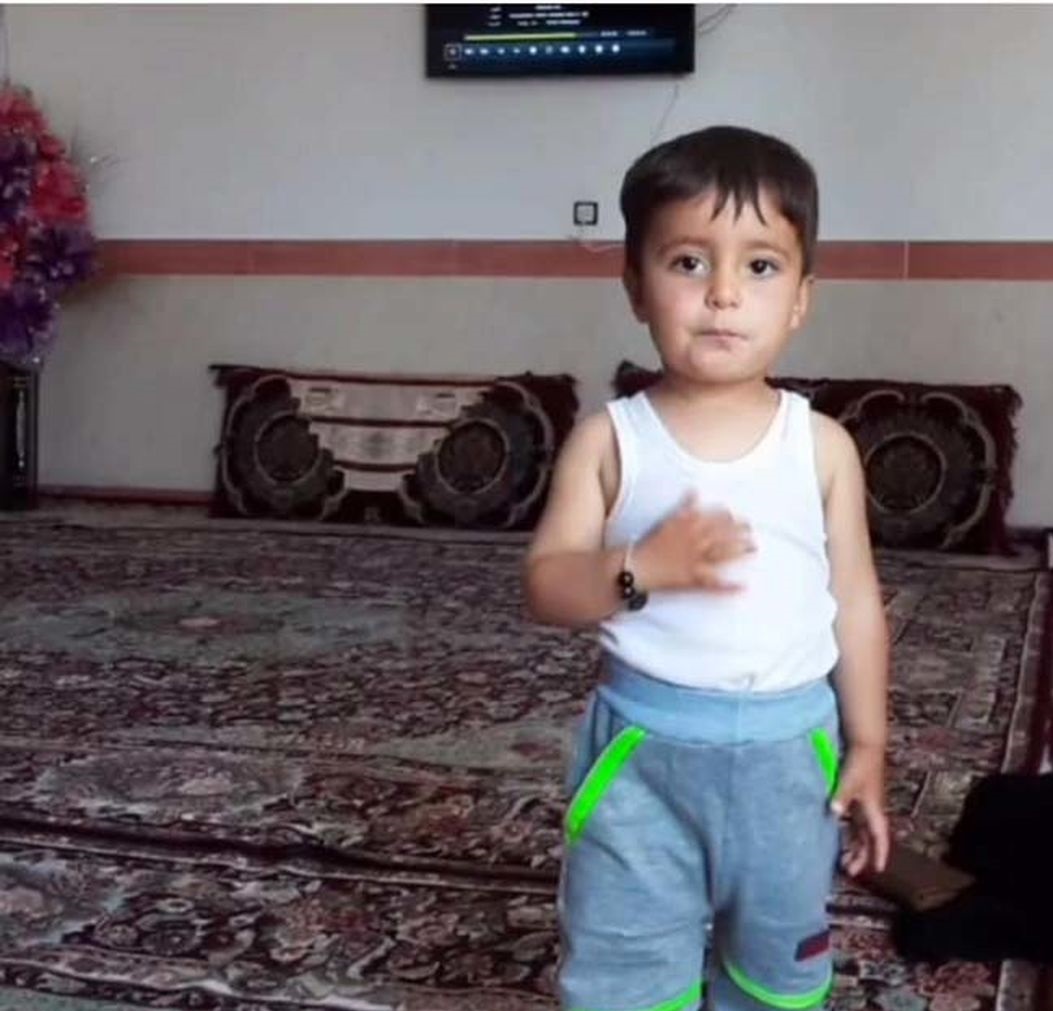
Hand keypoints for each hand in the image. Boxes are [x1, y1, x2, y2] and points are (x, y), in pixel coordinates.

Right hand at [633, 495, 754, 592]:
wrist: (636, 566)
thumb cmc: (650, 544)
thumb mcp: (668, 520)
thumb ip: (685, 506)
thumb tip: (695, 490)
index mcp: (688, 527)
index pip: (714, 518)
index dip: (728, 517)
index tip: (738, 516)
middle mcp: (695, 542)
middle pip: (722, 535)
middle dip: (739, 532)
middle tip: (752, 531)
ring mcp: (696, 562)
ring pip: (722, 555)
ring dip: (739, 552)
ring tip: (754, 549)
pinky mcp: (694, 580)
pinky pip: (714, 585)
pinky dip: (729, 588)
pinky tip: (744, 588)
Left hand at [831, 743, 888, 875]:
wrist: (865, 743)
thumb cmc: (860, 761)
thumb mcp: (850, 779)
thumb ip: (842, 795)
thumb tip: (834, 812)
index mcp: (873, 808)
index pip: (879, 836)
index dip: (879, 854)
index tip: (878, 870)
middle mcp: (871, 809)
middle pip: (868, 839)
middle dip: (862, 856)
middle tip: (849, 871)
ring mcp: (865, 803)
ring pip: (861, 831)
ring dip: (854, 846)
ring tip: (843, 860)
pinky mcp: (857, 796)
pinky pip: (854, 820)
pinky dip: (849, 831)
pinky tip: (837, 835)